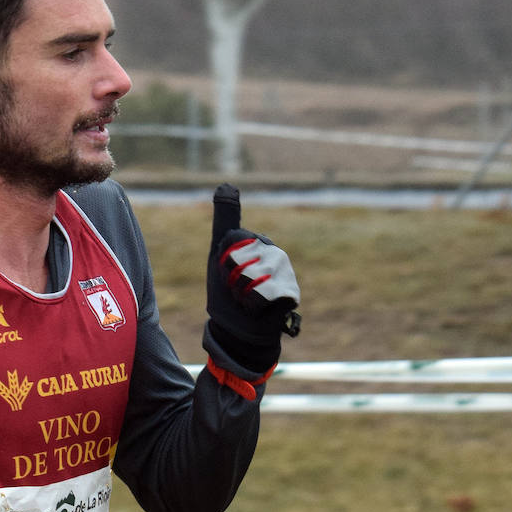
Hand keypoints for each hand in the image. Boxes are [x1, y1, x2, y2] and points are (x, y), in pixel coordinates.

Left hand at [204, 183, 299, 371]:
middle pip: (240, 261)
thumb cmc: (227, 291)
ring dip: (240, 294)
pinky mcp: (291, 292)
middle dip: (231, 280)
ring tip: (246, 299)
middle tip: (237, 289)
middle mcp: (275, 252)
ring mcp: (285, 272)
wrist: (238, 329)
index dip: (222, 263)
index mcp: (257, 240)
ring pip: (251, 277)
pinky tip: (258, 308)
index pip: (231, 243)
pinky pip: (264, 293)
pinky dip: (253, 305)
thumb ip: (225, 218)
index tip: (226, 272)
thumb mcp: (219, 251)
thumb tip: (227, 182)